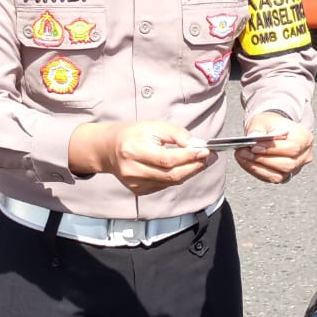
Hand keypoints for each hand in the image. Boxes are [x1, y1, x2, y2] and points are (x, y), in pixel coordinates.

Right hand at [69, 120, 211, 195]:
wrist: (108, 149)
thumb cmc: (131, 134)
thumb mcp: (152, 126)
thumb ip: (175, 134)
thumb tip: (195, 144)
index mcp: (134, 150)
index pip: (167, 159)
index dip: (189, 157)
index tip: (205, 150)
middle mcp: (133, 170)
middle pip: (171, 174)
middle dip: (194, 166)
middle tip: (208, 157)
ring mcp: (135, 183)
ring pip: (170, 182)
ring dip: (189, 172)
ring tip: (200, 161)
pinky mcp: (138, 190)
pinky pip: (164, 185)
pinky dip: (177, 177)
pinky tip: (184, 168)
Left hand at [236, 112, 312, 184]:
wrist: (272, 129)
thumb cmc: (270, 124)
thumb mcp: (263, 120)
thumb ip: (258, 129)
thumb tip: (253, 138)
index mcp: (304, 137)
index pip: (292, 148)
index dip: (272, 149)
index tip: (254, 146)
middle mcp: (305, 155)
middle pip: (287, 164)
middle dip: (263, 160)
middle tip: (244, 152)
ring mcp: (297, 167)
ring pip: (280, 175)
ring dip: (258, 167)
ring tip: (243, 157)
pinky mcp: (287, 175)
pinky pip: (273, 178)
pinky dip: (258, 172)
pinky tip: (247, 163)